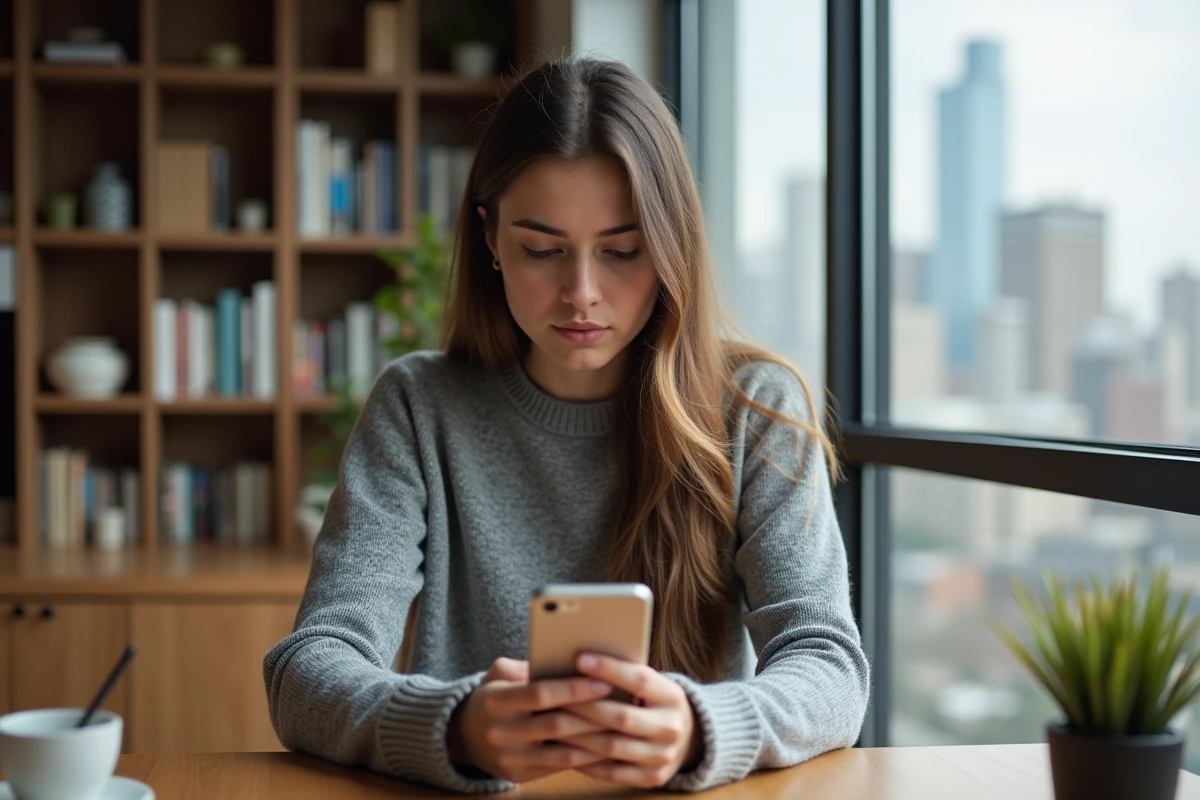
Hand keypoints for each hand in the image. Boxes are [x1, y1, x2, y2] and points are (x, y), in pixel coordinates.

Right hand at [447, 657, 615, 782]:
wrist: (464, 737)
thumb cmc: (492, 697)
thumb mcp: (498, 674)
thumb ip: (526, 666)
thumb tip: (565, 662)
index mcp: (495, 701)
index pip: (539, 693)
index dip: (573, 688)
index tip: (602, 681)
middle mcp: (501, 733)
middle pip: (556, 724)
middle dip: (593, 714)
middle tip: (622, 704)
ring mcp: (511, 758)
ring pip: (563, 751)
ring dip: (596, 739)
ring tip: (621, 726)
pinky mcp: (520, 776)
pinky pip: (560, 766)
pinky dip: (586, 757)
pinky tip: (606, 745)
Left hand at [558, 653, 703, 787]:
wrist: (689, 738)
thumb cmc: (655, 702)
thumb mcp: (654, 685)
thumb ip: (627, 676)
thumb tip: (582, 662)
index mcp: (673, 697)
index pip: (640, 680)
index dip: (609, 669)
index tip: (579, 659)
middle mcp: (671, 728)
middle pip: (622, 717)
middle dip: (585, 706)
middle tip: (555, 696)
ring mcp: (662, 756)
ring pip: (612, 747)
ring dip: (579, 735)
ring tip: (553, 723)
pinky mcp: (651, 778)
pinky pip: (612, 771)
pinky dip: (586, 761)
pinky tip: (565, 749)